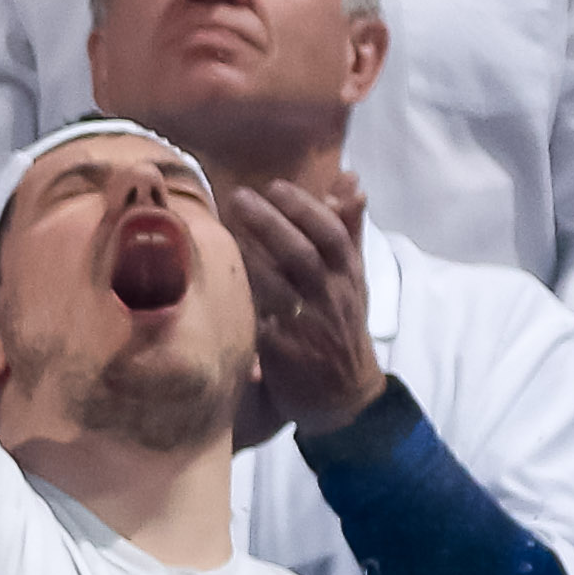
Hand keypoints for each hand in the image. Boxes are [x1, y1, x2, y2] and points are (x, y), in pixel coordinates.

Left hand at [222, 175, 384, 439]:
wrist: (345, 393)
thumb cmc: (343, 325)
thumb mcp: (355, 277)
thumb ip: (349, 229)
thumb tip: (351, 182)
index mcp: (349, 274)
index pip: (330, 233)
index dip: (304, 207)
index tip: (275, 186)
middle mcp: (331, 295)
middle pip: (301, 253)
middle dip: (270, 222)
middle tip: (239, 196)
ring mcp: (308, 325)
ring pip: (279, 284)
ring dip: (250, 255)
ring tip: (223, 229)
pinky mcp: (283, 353)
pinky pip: (260, 322)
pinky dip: (243, 301)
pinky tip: (218, 281)